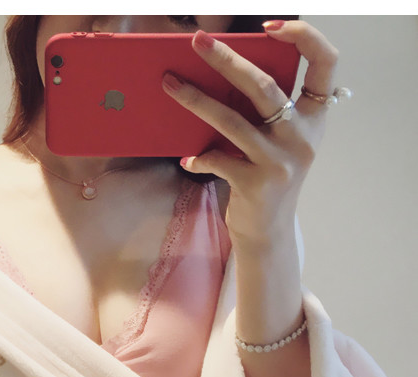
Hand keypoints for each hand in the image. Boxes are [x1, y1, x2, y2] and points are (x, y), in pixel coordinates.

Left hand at [161, 20, 338, 252]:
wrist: (269, 232)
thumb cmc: (268, 176)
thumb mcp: (279, 140)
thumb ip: (266, 111)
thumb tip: (221, 74)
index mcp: (314, 116)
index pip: (326, 61)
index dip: (304, 35)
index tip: (270, 26)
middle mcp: (303, 135)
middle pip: (265, 85)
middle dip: (228, 60)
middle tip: (198, 42)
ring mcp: (280, 161)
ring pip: (232, 120)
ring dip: (196, 100)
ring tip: (170, 84)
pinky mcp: (256, 183)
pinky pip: (218, 160)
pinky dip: (199, 157)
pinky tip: (188, 159)